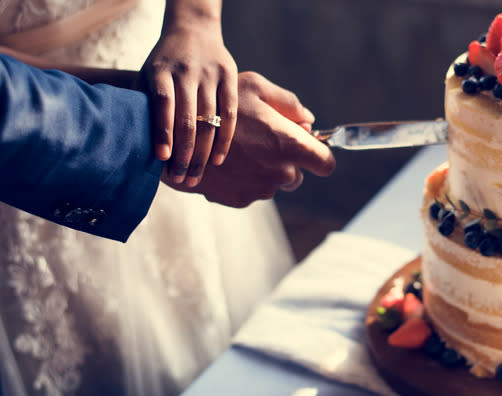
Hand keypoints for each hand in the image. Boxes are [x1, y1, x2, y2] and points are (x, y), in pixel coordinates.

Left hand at [141, 16, 237, 186]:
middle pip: (188, 119)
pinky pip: (230, 114)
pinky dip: (224, 139)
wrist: (193, 30)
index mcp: (160, 70)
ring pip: (209, 120)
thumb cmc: (163, 63)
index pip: (163, 104)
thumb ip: (143, 104)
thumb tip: (134, 145)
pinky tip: (217, 159)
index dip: (163, 132)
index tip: (163, 159)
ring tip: (196, 177)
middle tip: (181, 180)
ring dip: (202, 153)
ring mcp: (210, 74)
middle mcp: (186, 71)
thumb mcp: (146, 74)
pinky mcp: (230, 77)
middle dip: (185, 154)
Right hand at [162, 71, 334, 207]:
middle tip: (260, 140)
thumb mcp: (254, 88)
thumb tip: (308, 121)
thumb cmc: (216, 106)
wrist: (175, 138)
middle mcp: (280, 173)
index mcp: (289, 145)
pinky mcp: (240, 200)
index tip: (308, 147)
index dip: (319, 154)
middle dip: (285, 160)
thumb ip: (289, 104)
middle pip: (297, 174)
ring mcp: (260, 190)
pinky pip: (252, 190)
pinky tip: (226, 162)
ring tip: (238, 149)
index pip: (325, 163)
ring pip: (273, 183)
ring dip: (263, 170)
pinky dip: (243, 178)